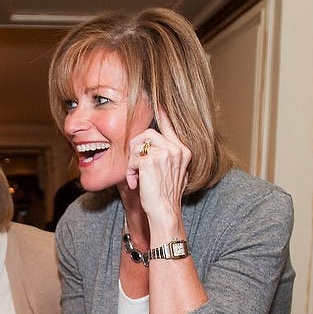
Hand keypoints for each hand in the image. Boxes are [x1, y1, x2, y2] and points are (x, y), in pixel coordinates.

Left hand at [126, 107, 190, 225]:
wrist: (165, 212)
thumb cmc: (166, 197)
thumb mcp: (173, 173)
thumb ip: (167, 157)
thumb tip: (151, 147)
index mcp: (183, 151)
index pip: (170, 126)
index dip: (163, 113)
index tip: (158, 101)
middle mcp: (176, 149)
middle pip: (148, 133)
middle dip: (135, 149)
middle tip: (134, 166)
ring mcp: (165, 153)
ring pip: (138, 145)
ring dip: (132, 162)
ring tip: (135, 176)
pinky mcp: (151, 160)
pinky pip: (133, 158)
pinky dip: (129, 171)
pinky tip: (134, 182)